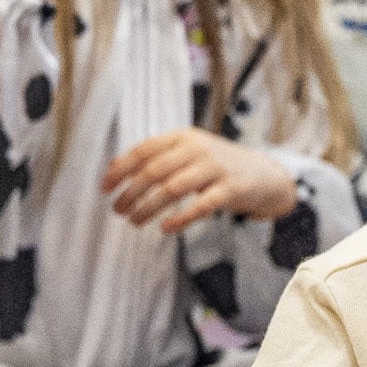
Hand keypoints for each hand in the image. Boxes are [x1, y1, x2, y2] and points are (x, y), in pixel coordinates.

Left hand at [105, 127, 301, 232]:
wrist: (263, 173)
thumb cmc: (215, 166)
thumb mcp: (187, 153)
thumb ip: (155, 157)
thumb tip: (112, 167)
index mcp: (183, 137)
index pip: (144, 149)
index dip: (121, 169)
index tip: (104, 188)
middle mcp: (197, 149)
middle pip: (154, 170)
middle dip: (131, 192)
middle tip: (117, 210)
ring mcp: (215, 168)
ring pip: (173, 188)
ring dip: (149, 207)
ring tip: (134, 221)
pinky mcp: (230, 189)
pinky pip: (201, 205)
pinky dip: (180, 218)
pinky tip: (165, 228)